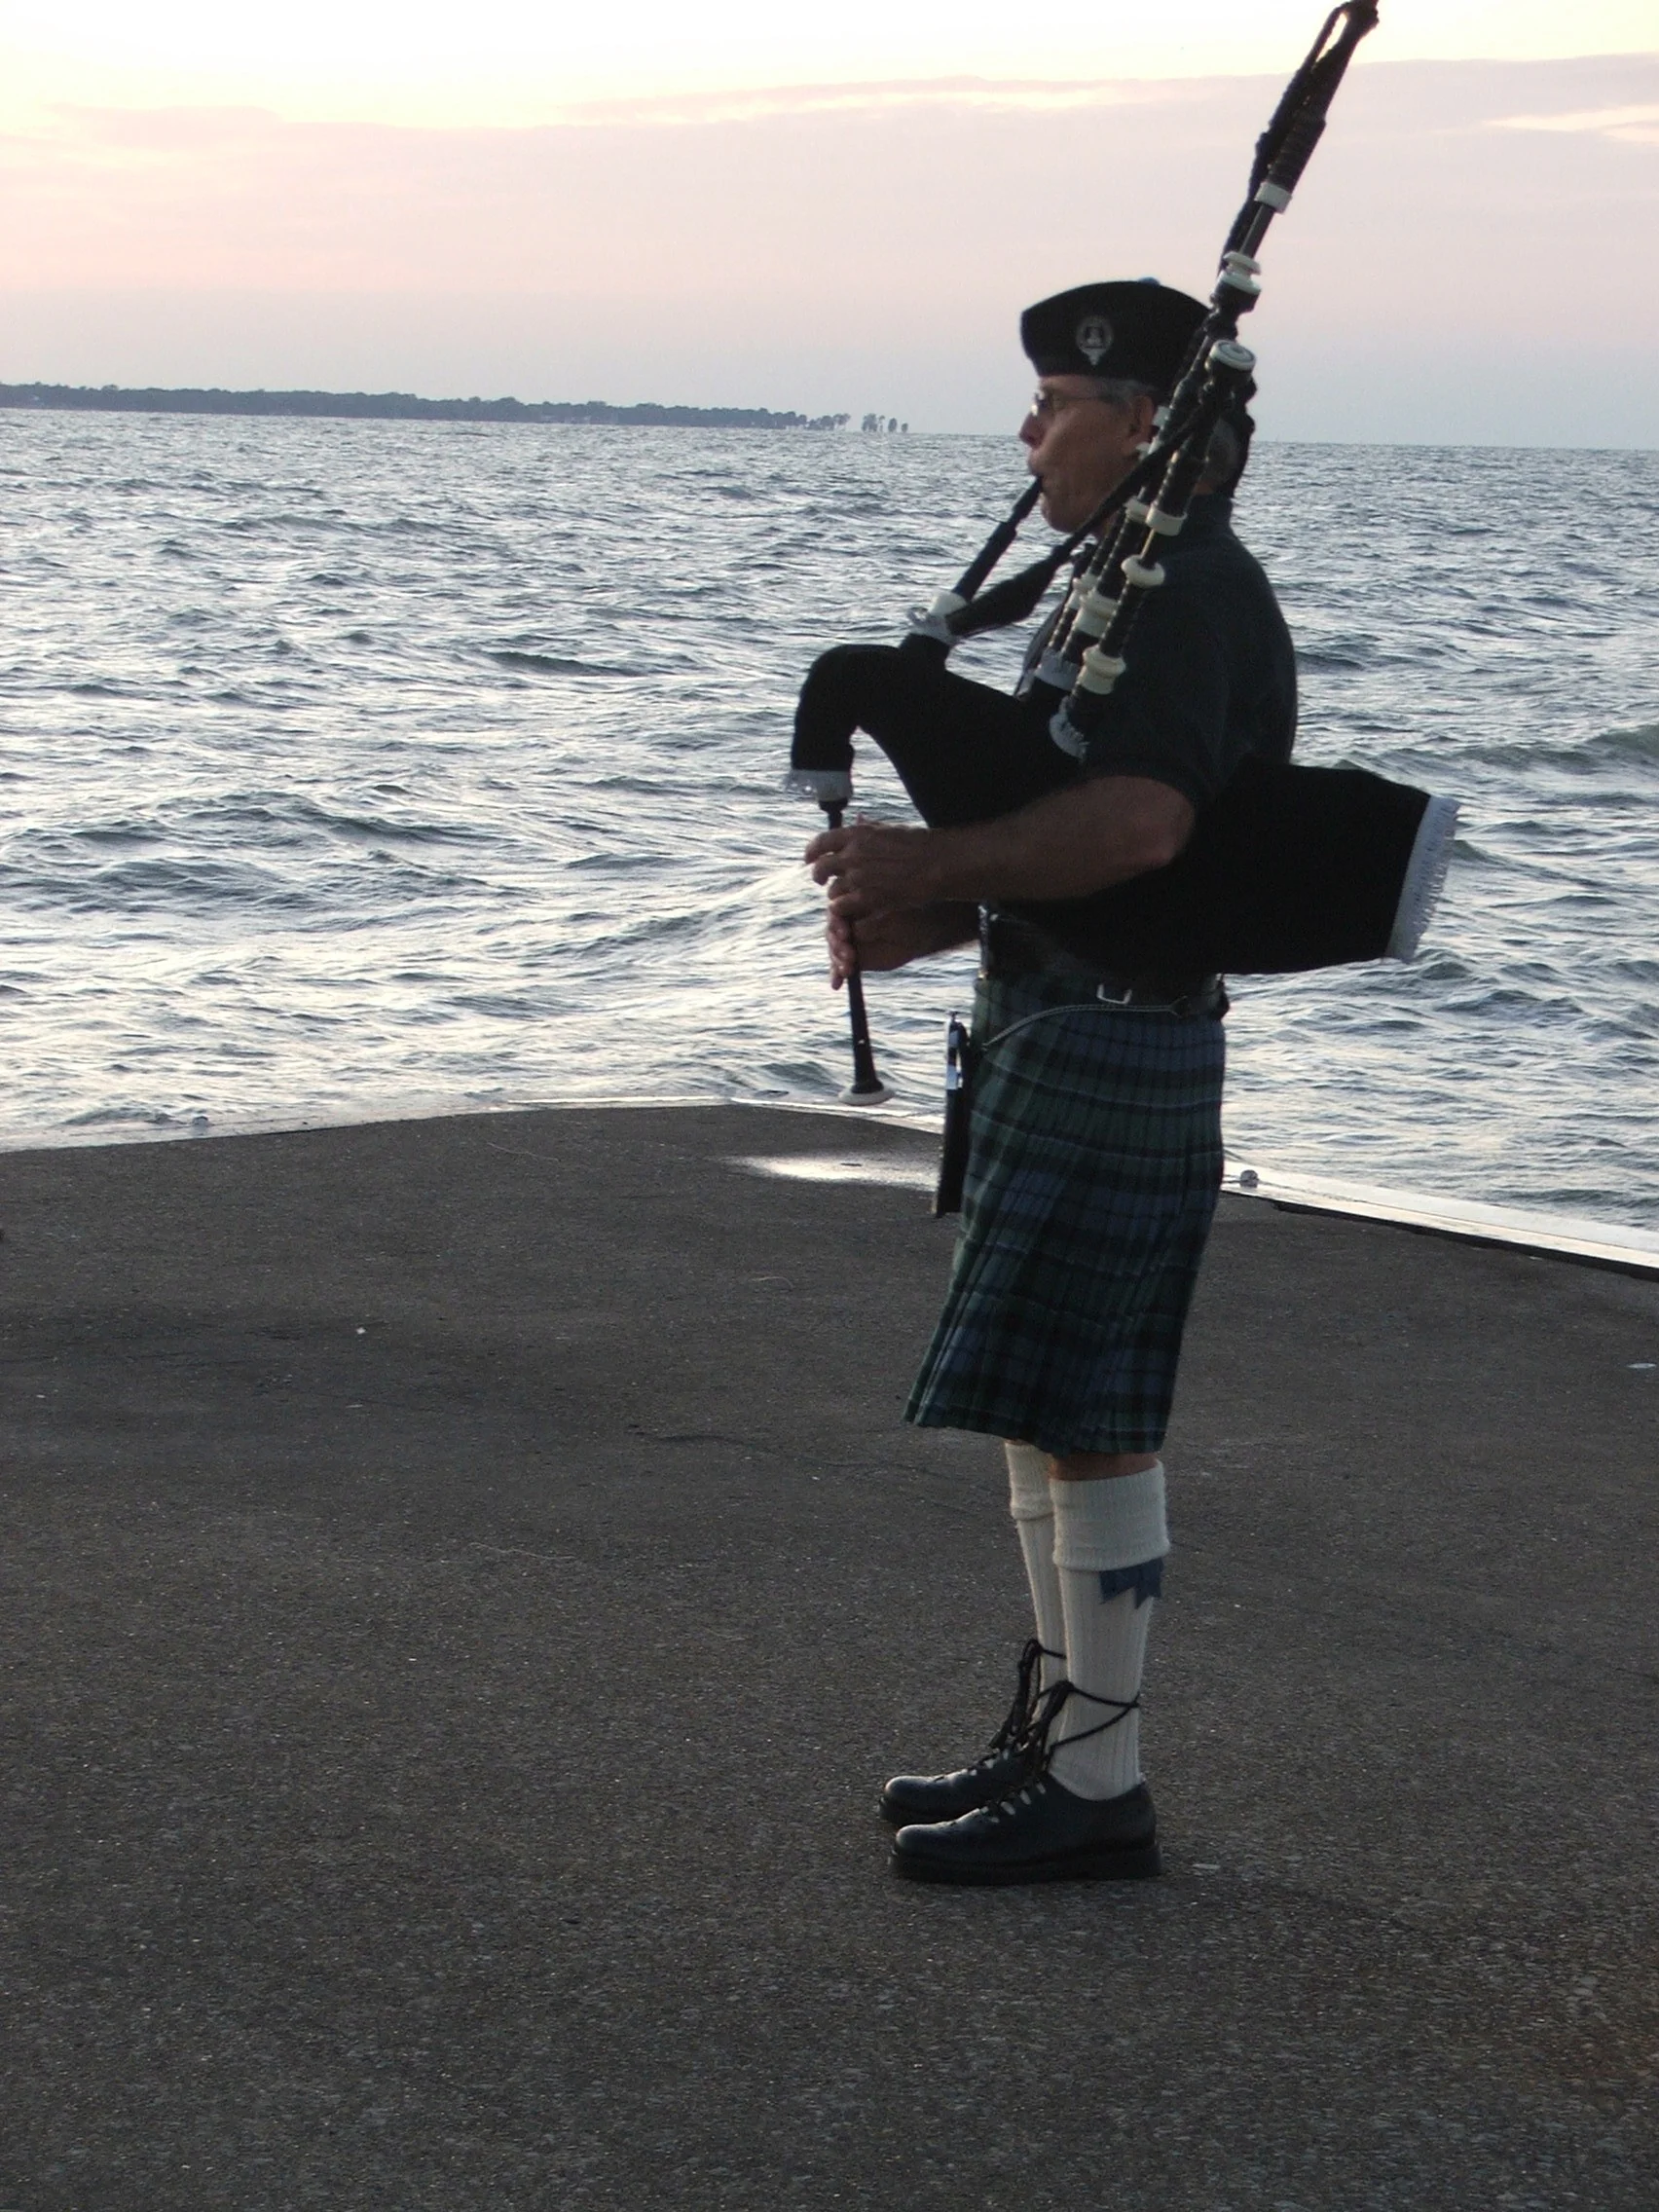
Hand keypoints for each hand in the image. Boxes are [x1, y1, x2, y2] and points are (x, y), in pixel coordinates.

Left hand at [805, 818, 941, 922]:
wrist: (936, 863)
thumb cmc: (918, 845)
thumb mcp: (888, 829)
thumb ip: (867, 828)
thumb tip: (857, 819)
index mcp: (857, 835)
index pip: (822, 841)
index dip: (811, 852)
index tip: (808, 859)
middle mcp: (853, 854)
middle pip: (821, 867)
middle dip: (819, 876)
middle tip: (821, 882)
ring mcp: (859, 877)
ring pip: (832, 891)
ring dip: (836, 896)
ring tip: (845, 898)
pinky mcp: (867, 897)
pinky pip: (841, 907)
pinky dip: (843, 910)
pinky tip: (850, 911)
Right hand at [826, 902, 976, 987]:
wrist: (921, 932)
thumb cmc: (910, 920)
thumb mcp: (893, 921)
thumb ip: (873, 924)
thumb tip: (853, 931)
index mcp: (853, 903)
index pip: (836, 912)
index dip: (837, 924)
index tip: (845, 935)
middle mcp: (846, 920)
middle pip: (832, 933)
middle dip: (837, 946)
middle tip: (848, 958)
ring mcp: (847, 939)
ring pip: (834, 950)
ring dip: (837, 961)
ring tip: (847, 970)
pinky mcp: (852, 956)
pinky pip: (840, 965)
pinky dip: (837, 974)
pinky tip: (837, 984)